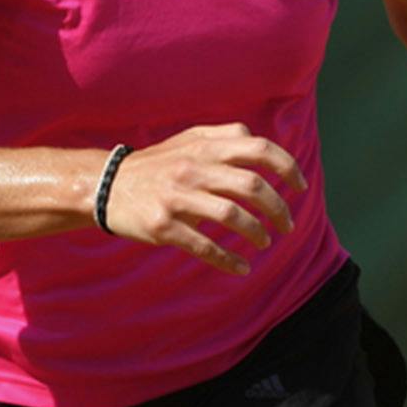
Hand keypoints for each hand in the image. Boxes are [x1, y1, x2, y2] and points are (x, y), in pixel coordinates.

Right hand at [102, 123, 306, 275]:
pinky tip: (242, 267)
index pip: (259, 149)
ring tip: (265, 242)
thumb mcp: (189, 141)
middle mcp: (193, 168)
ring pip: (232, 216)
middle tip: (287, 225)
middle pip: (252, 186)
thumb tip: (263, 147)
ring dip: (257, 233)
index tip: (300, 187)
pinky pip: (204, 246)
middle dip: (278, 208)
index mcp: (204, 146)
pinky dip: (228, 260)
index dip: (287, 167)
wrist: (105, 185)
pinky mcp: (164, 226)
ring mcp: (177, 197)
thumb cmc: (157, 164)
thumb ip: (224, 139)